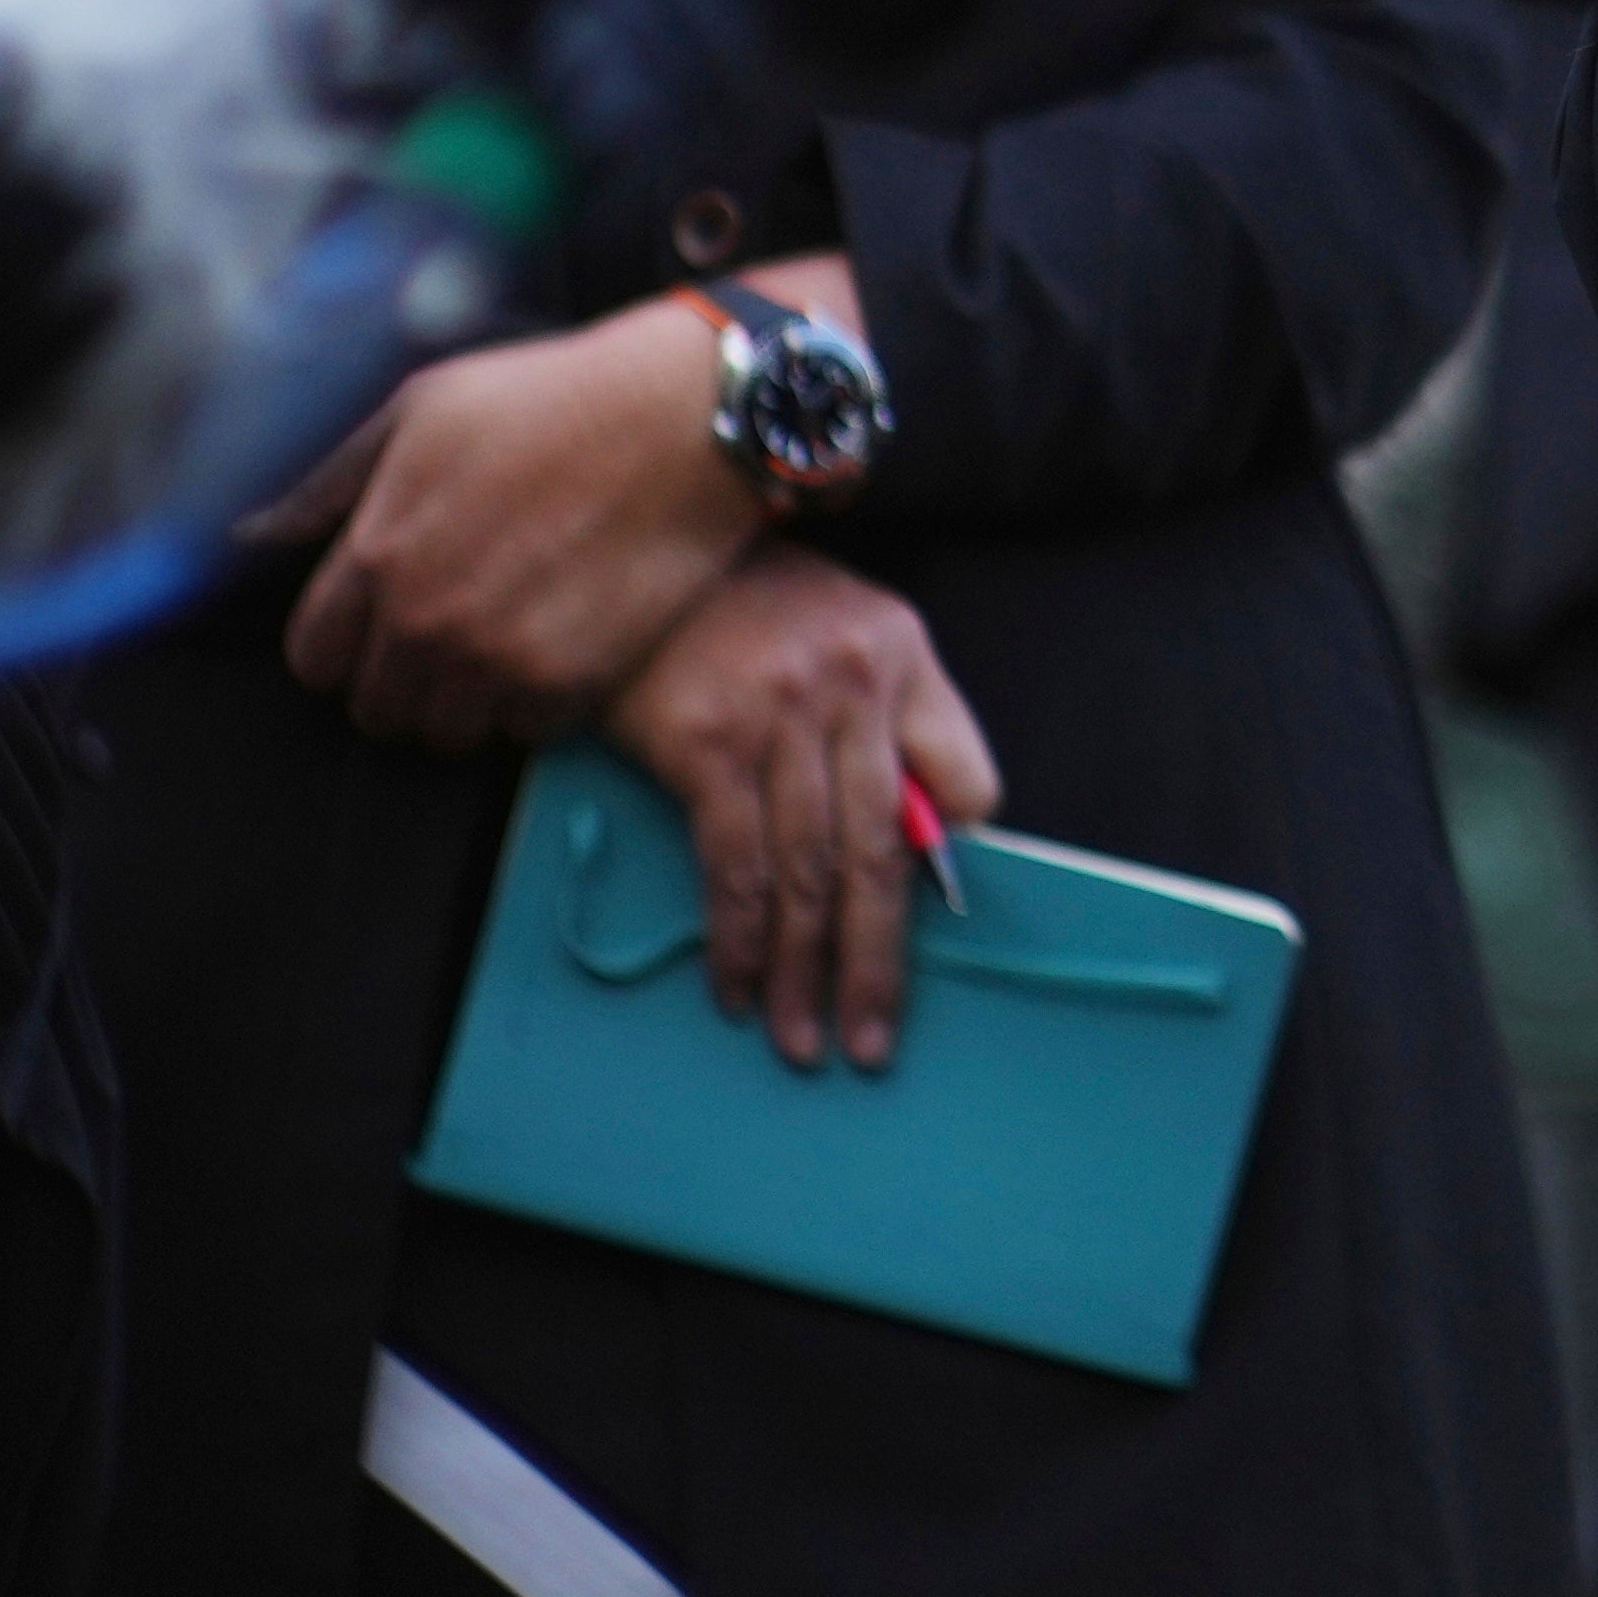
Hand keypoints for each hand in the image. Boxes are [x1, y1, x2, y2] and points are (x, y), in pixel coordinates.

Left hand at [276, 292, 761, 745]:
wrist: (686, 417)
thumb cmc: (553, 397)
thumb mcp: (422, 409)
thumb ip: (330, 483)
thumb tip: (251, 533)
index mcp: (378, 553)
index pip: (315, 658)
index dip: (343, 645)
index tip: (380, 626)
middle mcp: (426, 618)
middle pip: (376, 708)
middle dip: (402, 678)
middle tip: (451, 636)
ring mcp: (499, 657)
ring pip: (446, 732)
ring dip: (467, 700)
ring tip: (505, 646)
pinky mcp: (570, 681)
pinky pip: (523, 732)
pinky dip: (535, 703)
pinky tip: (558, 644)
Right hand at [604, 547, 999, 1071]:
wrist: (634, 553)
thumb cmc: (750, 608)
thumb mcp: (852, 632)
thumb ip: (898, 722)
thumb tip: (929, 840)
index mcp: (902, 658)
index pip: (963, 784)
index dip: (949, 866)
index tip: (929, 934)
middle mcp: (850, 685)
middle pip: (880, 851)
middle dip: (876, 960)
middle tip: (870, 1043)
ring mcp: (775, 714)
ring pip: (807, 871)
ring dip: (802, 970)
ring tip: (801, 1040)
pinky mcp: (702, 743)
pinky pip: (734, 863)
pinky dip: (737, 937)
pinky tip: (737, 987)